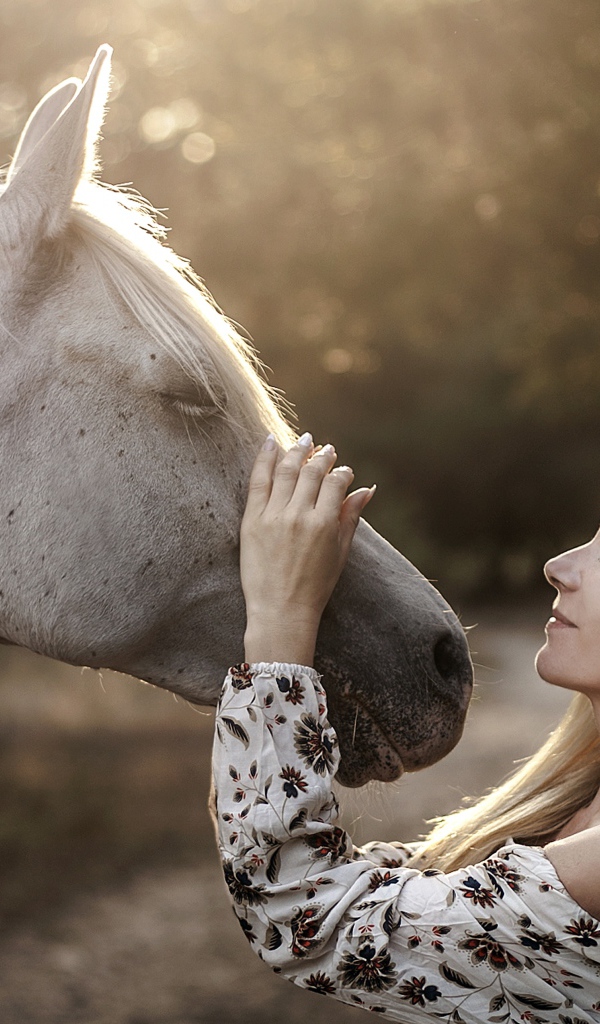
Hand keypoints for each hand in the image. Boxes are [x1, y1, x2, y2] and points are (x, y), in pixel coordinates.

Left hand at [240, 432, 375, 664]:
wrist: (280, 611)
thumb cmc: (314, 587)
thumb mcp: (340, 553)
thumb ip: (350, 518)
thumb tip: (367, 490)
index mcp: (324, 524)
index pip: (336, 483)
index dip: (342, 472)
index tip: (343, 470)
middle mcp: (299, 515)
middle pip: (312, 472)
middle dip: (321, 456)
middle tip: (325, 448)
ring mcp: (273, 516)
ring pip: (286, 470)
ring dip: (296, 451)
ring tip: (304, 441)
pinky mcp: (252, 520)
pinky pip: (259, 480)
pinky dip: (265, 458)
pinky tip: (270, 442)